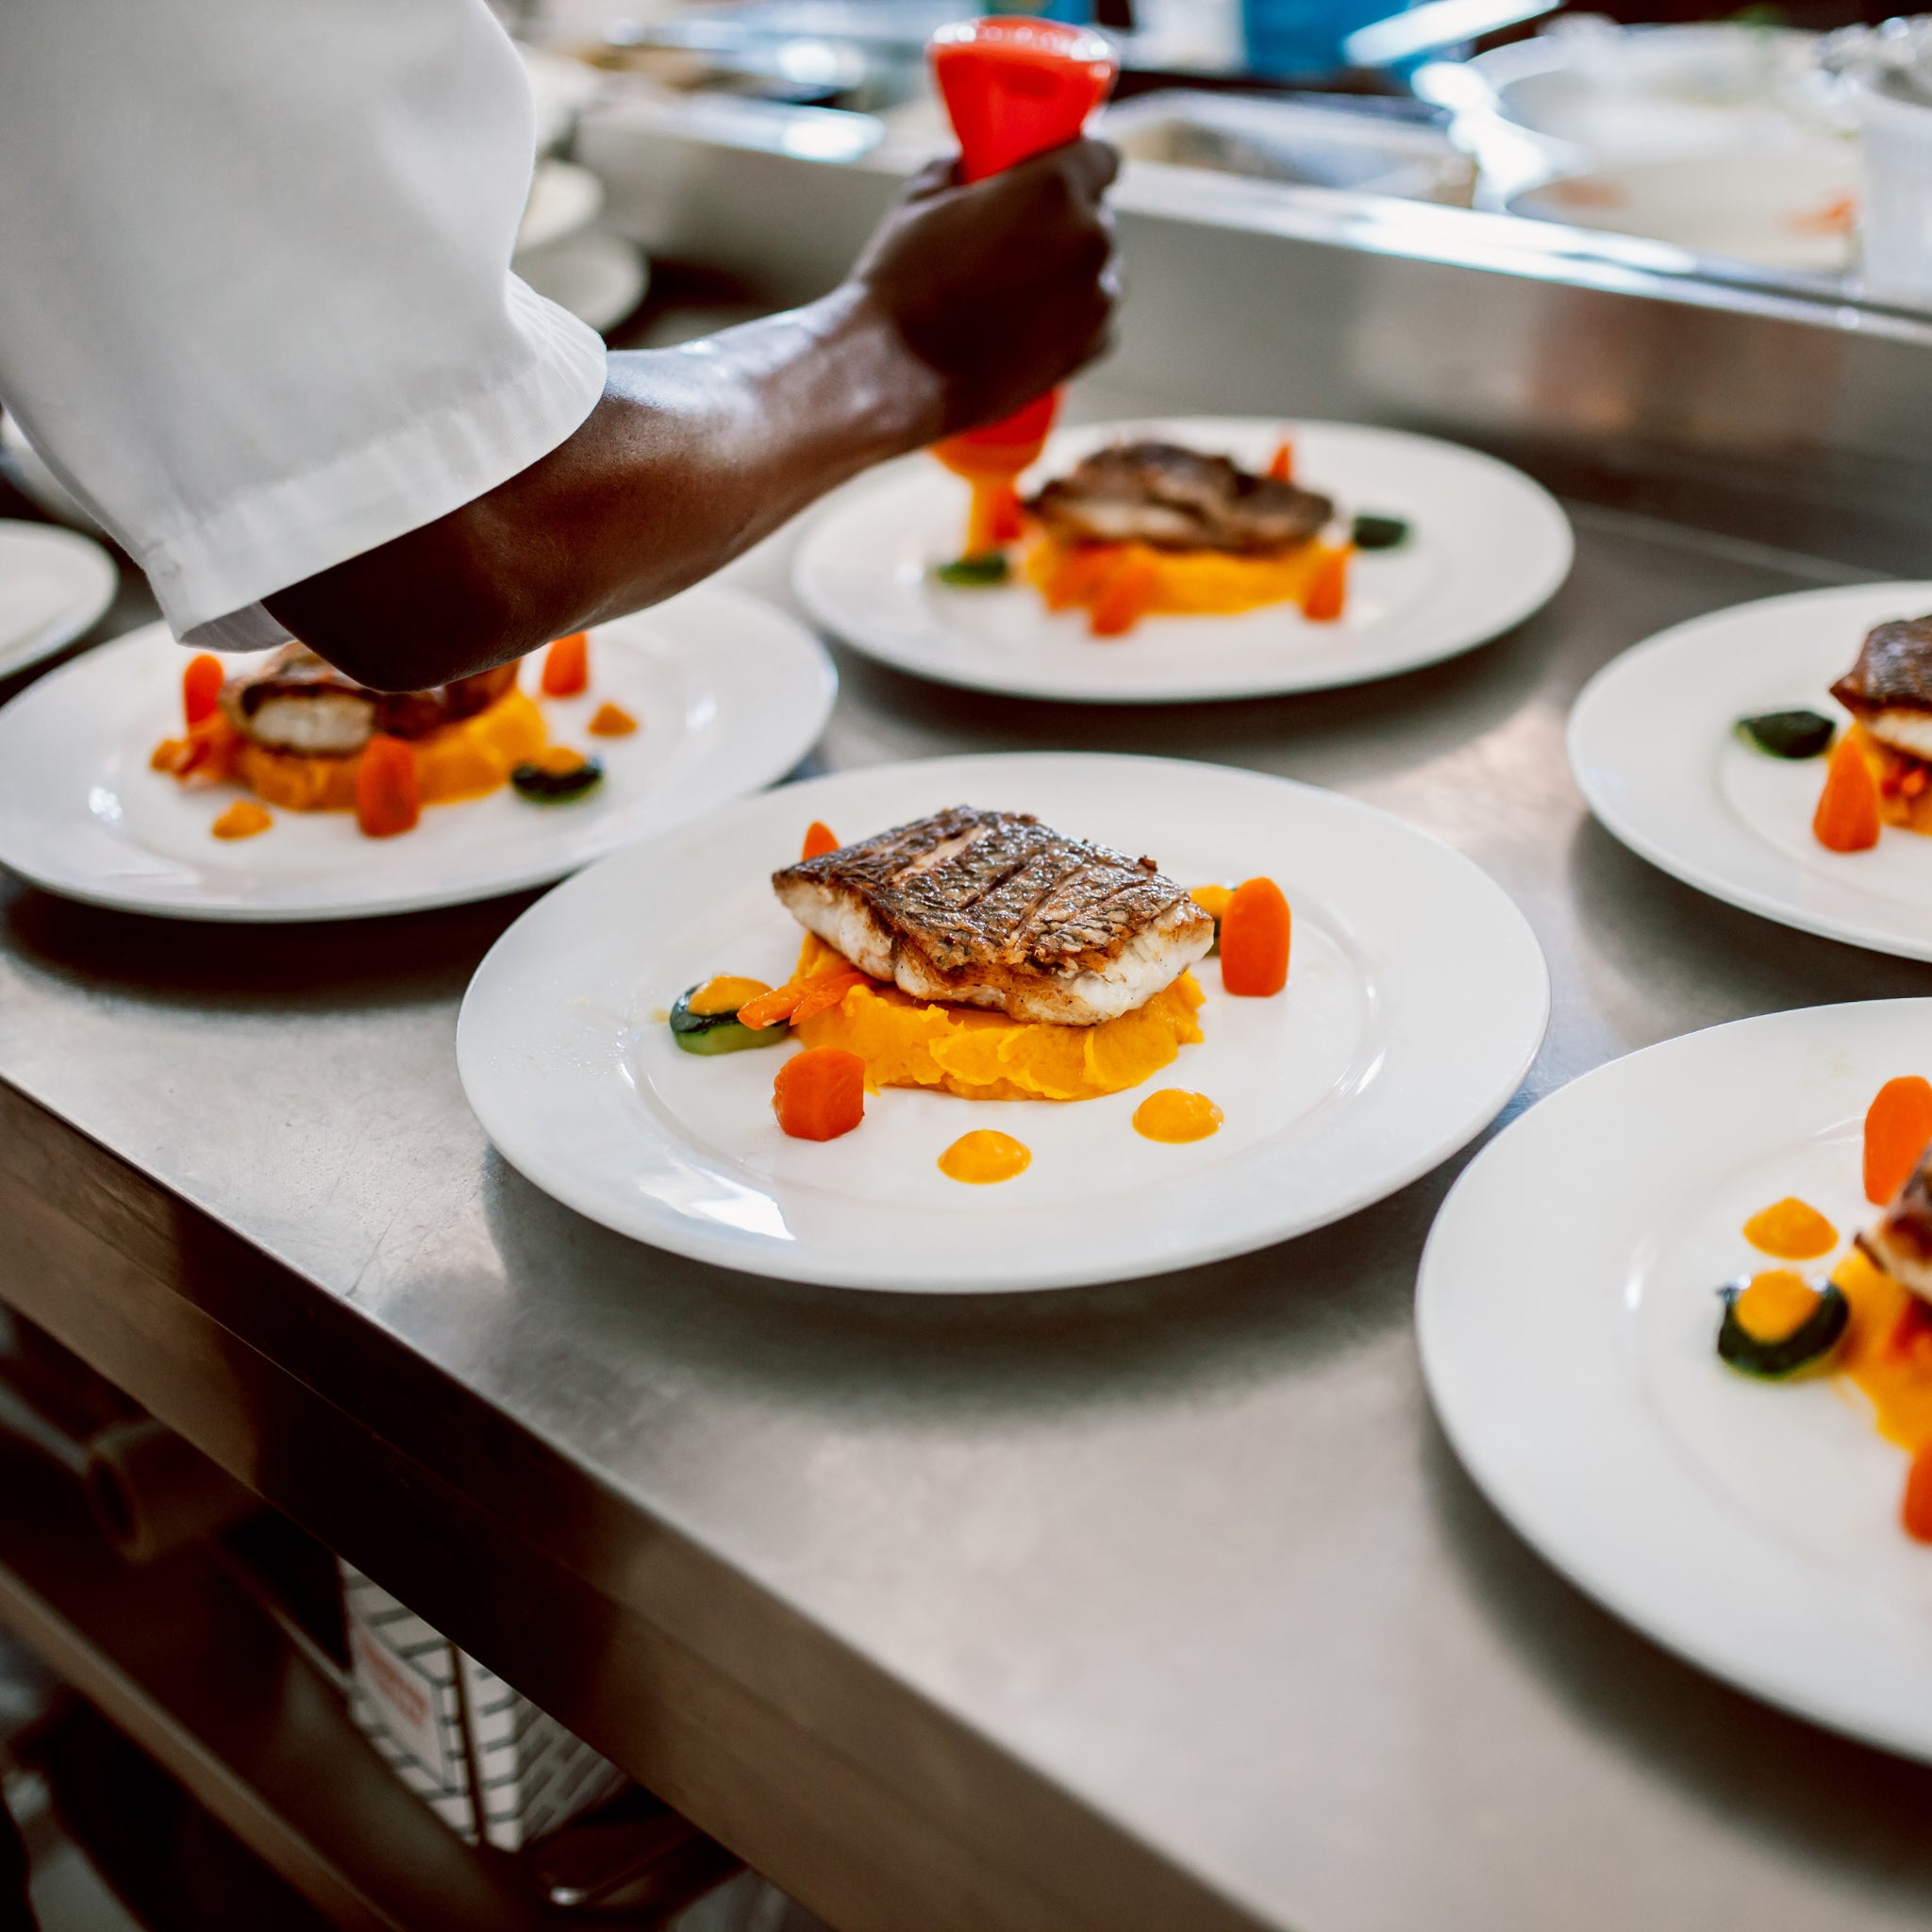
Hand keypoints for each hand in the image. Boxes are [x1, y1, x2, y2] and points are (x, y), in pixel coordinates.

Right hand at [852, 138, 1119, 436]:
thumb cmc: (905, 287)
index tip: (1051, 177)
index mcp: (1055, 188)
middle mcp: (1089, 240)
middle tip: (1017, 238)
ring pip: (1100, 267)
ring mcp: (1096, 299)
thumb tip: (966, 166)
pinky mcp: (1090, 348)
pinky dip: (1072, 314)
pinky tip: (1027, 321)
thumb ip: (958, 170)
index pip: (1100, 156)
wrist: (900, 375)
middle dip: (1064, 221)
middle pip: (1097, 215)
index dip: (1073, 165)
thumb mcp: (919, 200)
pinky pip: (1096, 315)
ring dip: (1071, 269)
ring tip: (1017, 287)